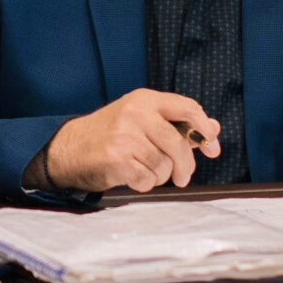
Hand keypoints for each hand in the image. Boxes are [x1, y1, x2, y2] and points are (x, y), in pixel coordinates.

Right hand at [46, 89, 220, 192]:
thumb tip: (213, 129)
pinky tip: (133, 176)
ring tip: (144, 170)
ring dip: (160, 175)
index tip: (212, 149)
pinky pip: (148, 179)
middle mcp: (135, 113)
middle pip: (179, 144)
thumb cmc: (110, 135)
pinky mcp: (117, 159)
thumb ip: (178, 124)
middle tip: (182, 177)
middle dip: (186, 166)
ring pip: (165, 165)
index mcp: (144, 99)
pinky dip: (145, 183)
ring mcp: (124, 136)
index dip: (204, 131)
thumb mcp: (143, 120)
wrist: (69, 148)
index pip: (188, 108)